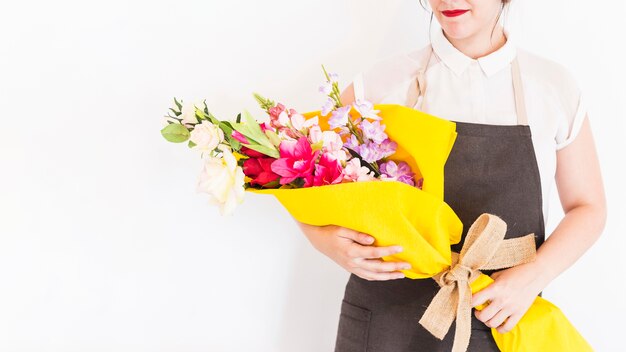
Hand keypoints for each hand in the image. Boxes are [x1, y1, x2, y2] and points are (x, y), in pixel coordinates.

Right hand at [296, 221, 410, 280]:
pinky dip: (379, 278)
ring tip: (402, 274)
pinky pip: (367, 276)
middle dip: (393, 267)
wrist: (319, 241)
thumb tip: (372, 240)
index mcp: (351, 251)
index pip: (373, 253)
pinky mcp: (352, 269)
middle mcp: (353, 262)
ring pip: (373, 276)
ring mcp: (352, 268)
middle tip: (407, 265)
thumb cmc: (331, 231)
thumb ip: (357, 234)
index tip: (400, 248)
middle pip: (377, 267)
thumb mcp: (342, 229)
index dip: (387, 251)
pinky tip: (388, 276)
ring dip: (388, 276)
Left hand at [470, 263, 544, 333]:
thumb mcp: (498, 274)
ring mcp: (511, 308)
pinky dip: (500, 328)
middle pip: (483, 316)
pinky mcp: (519, 313)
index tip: (469, 302)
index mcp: (495, 289)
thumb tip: (478, 288)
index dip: (469, 303)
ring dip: (487, 322)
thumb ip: (488, 283)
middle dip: (478, 315)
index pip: (475, 300)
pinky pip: (507, 327)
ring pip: (493, 323)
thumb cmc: (516, 272)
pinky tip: (498, 324)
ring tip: (488, 317)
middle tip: (478, 311)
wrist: (535, 274)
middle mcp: (502, 300)